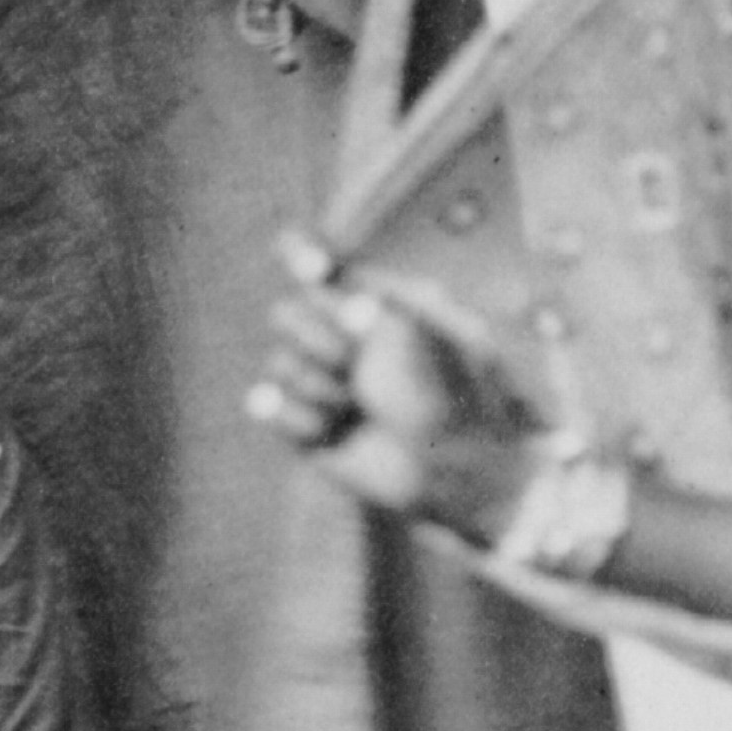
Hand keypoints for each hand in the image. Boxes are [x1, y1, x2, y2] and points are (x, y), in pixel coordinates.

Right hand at [245, 246, 536, 539]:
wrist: (461, 472)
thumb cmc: (462, 397)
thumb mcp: (443, 336)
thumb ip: (395, 301)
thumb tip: (339, 281)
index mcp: (375, 312)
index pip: (324, 274)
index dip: (303, 258)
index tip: (307, 264)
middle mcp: (344, 345)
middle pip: (287, 315)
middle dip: (315, 336)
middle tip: (349, 360)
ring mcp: (325, 387)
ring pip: (280, 363)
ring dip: (315, 383)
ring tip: (354, 405)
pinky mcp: (309, 431)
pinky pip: (269, 408)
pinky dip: (293, 415)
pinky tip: (328, 425)